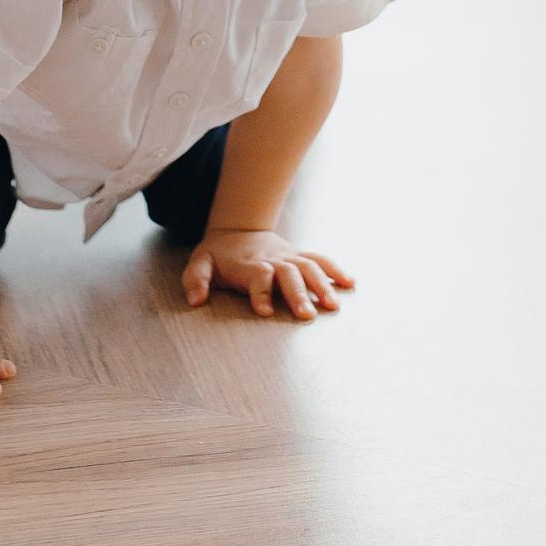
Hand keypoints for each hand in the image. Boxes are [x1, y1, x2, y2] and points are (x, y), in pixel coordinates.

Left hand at [183, 229, 354, 319]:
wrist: (237, 229)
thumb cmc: (218, 254)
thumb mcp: (199, 262)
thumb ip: (196, 280)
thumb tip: (196, 301)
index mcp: (249, 264)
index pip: (258, 276)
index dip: (261, 292)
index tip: (265, 311)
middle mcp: (272, 260)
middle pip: (288, 274)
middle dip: (298, 294)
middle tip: (307, 315)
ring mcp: (288, 257)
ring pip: (308, 267)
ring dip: (322, 285)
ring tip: (333, 305)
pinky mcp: (298, 257)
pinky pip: (320, 260)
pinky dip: (335, 270)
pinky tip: (350, 283)